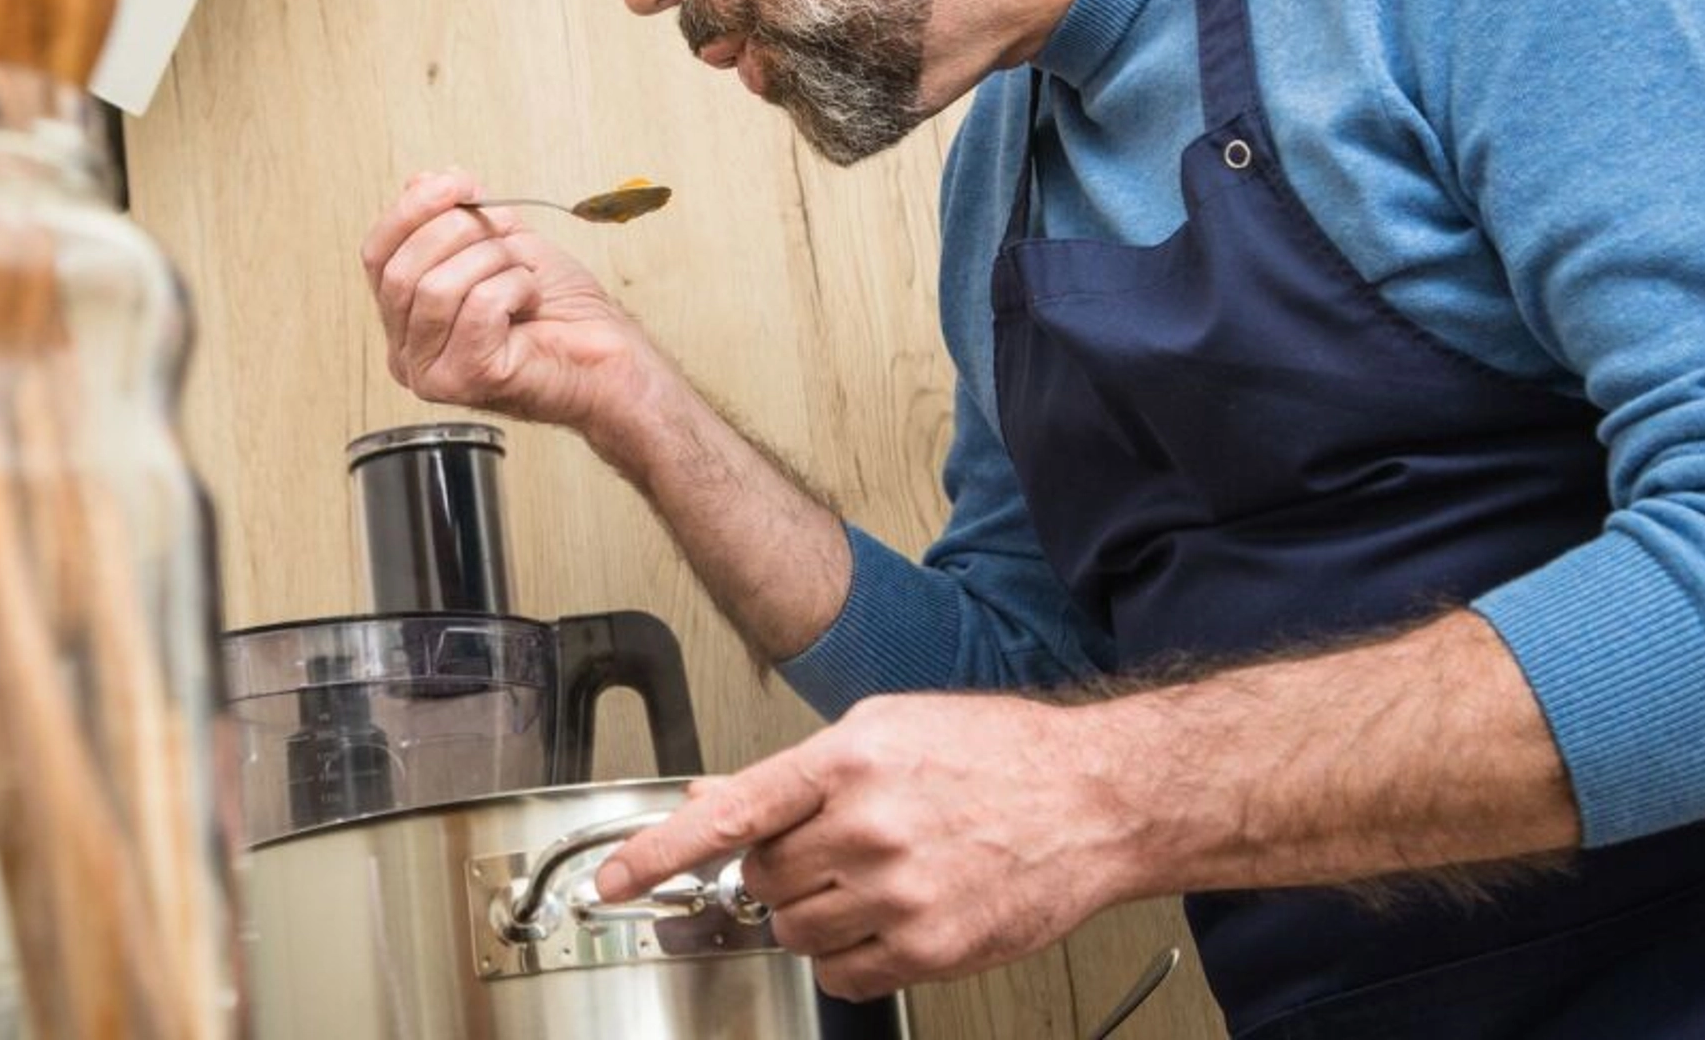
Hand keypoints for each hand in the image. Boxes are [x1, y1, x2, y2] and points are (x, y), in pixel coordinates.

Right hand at [360, 169, 656, 435]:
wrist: (610, 357)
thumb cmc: (562, 313)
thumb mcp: (502, 244)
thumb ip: (457, 215)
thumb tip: (423, 180)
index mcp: (406, 320)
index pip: (376, 254)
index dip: (412, 210)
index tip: (457, 184)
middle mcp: (409, 353)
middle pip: (399, 271)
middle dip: (458, 232)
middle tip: (503, 232)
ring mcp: (433, 373)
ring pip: (435, 289)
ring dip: (492, 261)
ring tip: (522, 273)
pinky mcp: (468, 380)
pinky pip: (478, 306)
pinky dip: (514, 288)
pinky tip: (531, 301)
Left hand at [595, 694, 1134, 1001]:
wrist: (1093, 798)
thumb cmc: (995, 753)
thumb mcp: (887, 730)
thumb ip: (797, 773)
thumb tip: (714, 799)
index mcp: (850, 757)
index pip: (731, 812)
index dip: (658, 851)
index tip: (612, 881)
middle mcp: (869, 824)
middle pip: (762, 879)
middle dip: (778, 869)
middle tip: (829, 848)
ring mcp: (901, 890)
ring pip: (794, 929)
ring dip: (811, 913)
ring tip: (869, 877)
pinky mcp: (933, 946)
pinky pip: (842, 974)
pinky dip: (845, 956)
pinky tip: (884, 918)